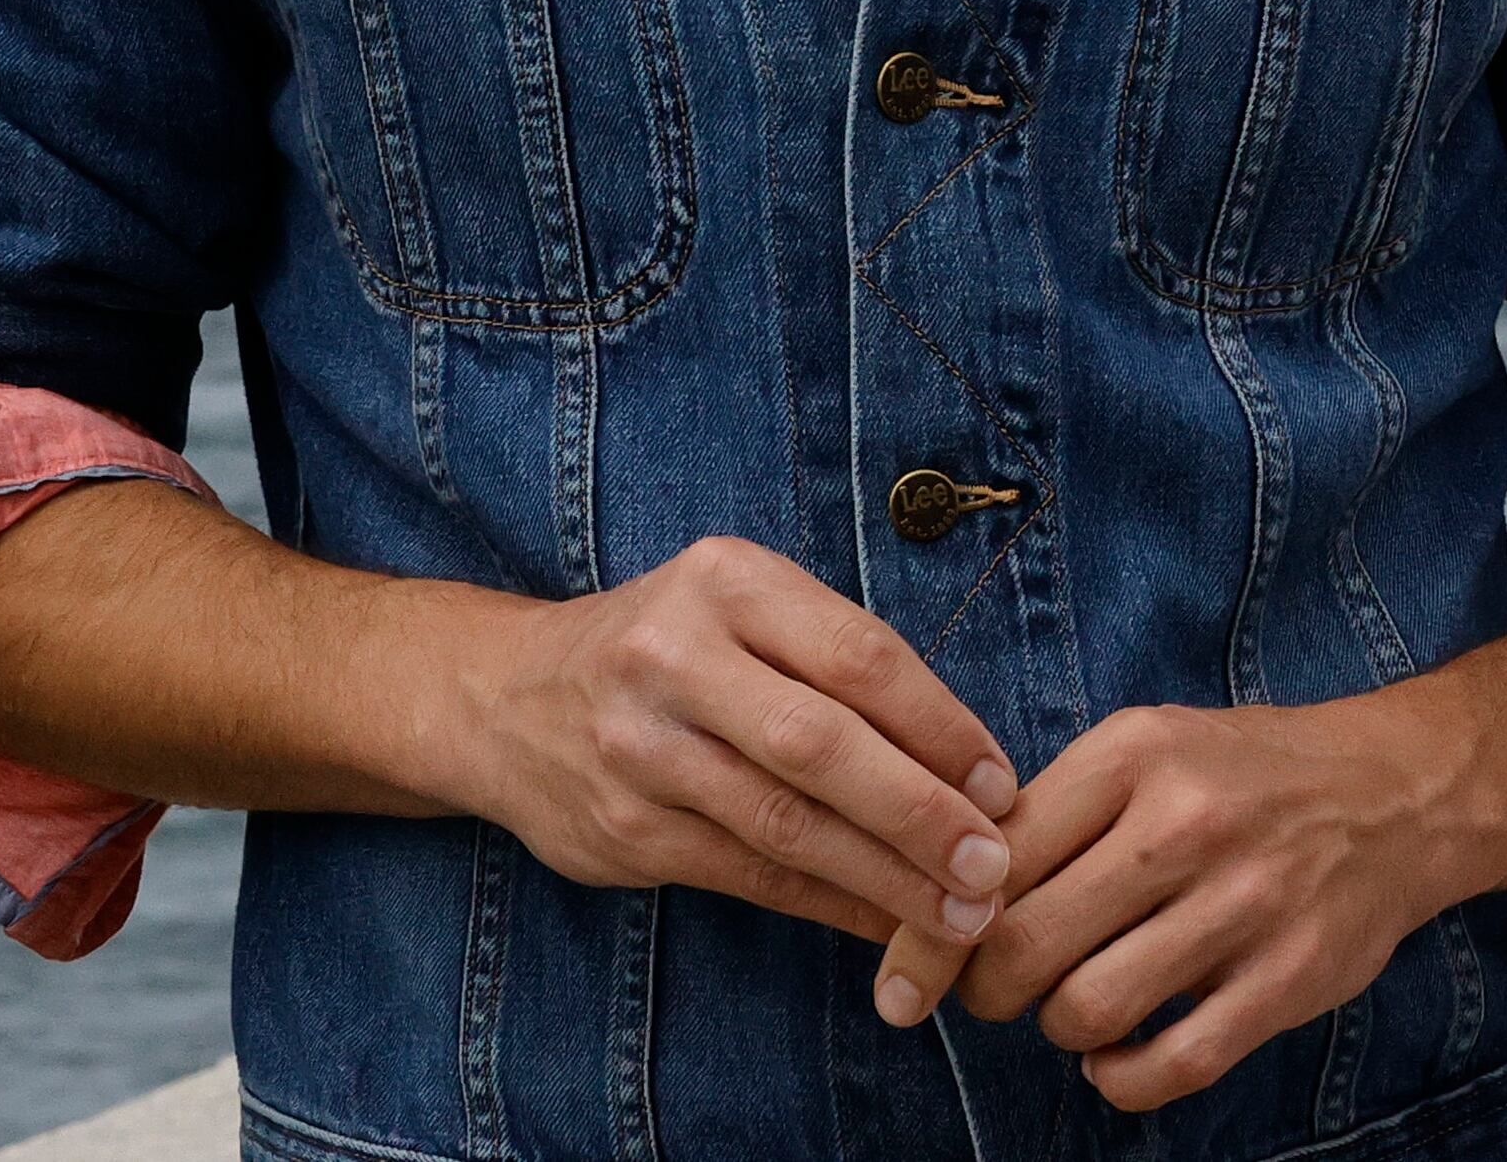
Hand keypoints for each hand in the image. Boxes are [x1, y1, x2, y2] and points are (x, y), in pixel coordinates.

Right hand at [441, 535, 1022, 949]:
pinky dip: (826, 903)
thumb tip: (968, 763)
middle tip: (994, 862)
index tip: (1003, 785)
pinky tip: (884, 923)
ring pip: (783, 823)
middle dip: (919, 812)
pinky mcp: (621, 829)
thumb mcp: (744, 609)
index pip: (859, 656)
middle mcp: (676, 658)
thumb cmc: (671, 648)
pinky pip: (745, 873)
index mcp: (729, 583)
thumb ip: (837, 661)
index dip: (941, 726)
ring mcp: (640, 748)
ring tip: (961, 912)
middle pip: (821, 744)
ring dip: (884, 877)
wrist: (503, 697)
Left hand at [870, 695, 1469, 1108]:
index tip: (920, 968)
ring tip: (1080, 1003)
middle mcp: (1189, 823)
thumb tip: (933, 906)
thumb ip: (1049, 815)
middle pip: (1021, 948)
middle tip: (1002, 989)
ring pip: (1084, 1013)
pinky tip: (1121, 1053)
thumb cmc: (1246, 776)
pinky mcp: (1290, 978)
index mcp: (1137, 754)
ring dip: (1060, 1028)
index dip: (934, 930)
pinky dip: (1120, 1078)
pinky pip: (1166, 1068)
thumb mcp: (1149, 748)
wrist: (1404, 792)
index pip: (987, 861)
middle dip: (986, 990)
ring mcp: (1246, 904)